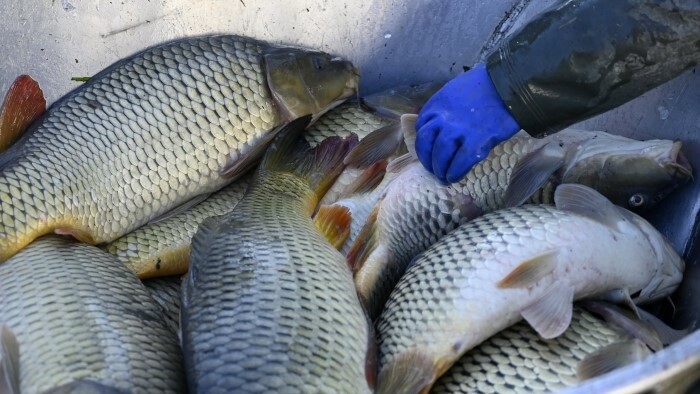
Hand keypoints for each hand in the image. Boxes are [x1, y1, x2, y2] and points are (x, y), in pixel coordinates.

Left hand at [415, 64, 519, 182]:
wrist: (509, 86)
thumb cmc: (485, 86)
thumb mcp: (455, 91)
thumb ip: (445, 110)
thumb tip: (441, 128)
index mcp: (436, 104)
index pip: (421, 130)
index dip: (424, 145)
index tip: (430, 152)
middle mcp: (443, 118)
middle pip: (426, 145)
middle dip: (428, 161)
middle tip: (434, 169)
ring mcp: (458, 130)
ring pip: (440, 156)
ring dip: (440, 170)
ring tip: (445, 177)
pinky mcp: (476, 141)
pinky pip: (459, 163)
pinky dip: (455, 173)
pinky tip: (455, 177)